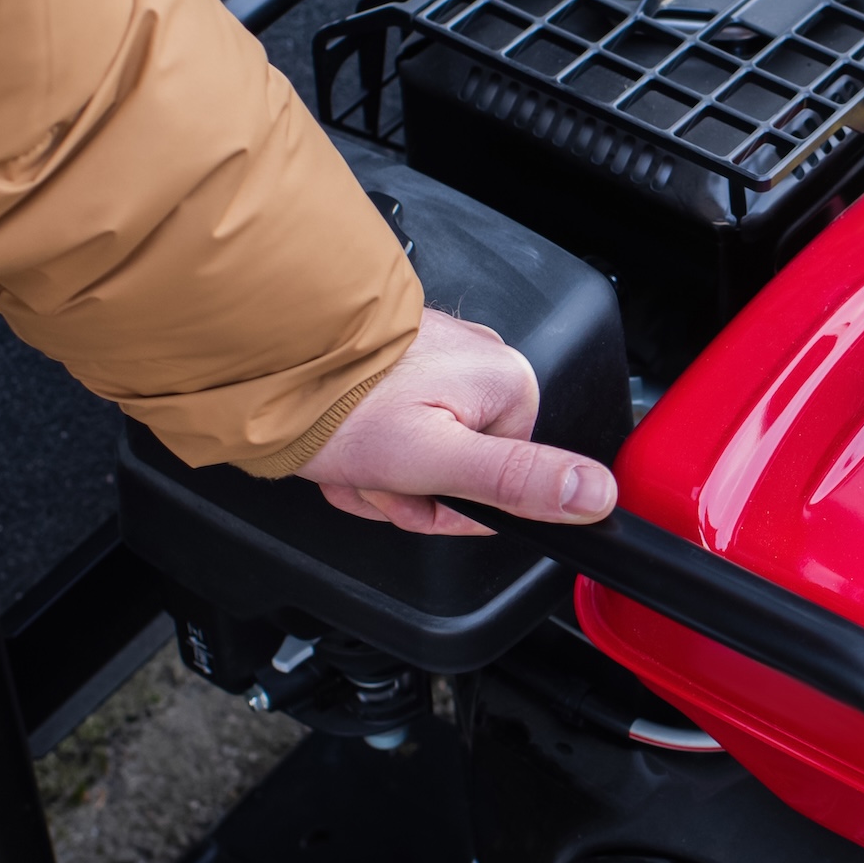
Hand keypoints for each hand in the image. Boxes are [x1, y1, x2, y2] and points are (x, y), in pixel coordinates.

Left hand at [300, 307, 618, 535]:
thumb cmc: (342, 405)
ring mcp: (437, 355)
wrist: (268, 356)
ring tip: (349, 457)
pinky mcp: (399, 357)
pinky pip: (395, 424)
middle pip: (460, 468)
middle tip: (371, 476)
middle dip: (406, 488)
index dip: (446, 507)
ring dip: (378, 471)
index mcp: (506, 384)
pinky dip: (364, 441)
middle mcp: (480, 360)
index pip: (501, 483)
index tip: (410, 495)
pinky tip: (341, 438)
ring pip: (421, 451)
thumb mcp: (437, 461)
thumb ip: (519, 482)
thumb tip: (595, 496)